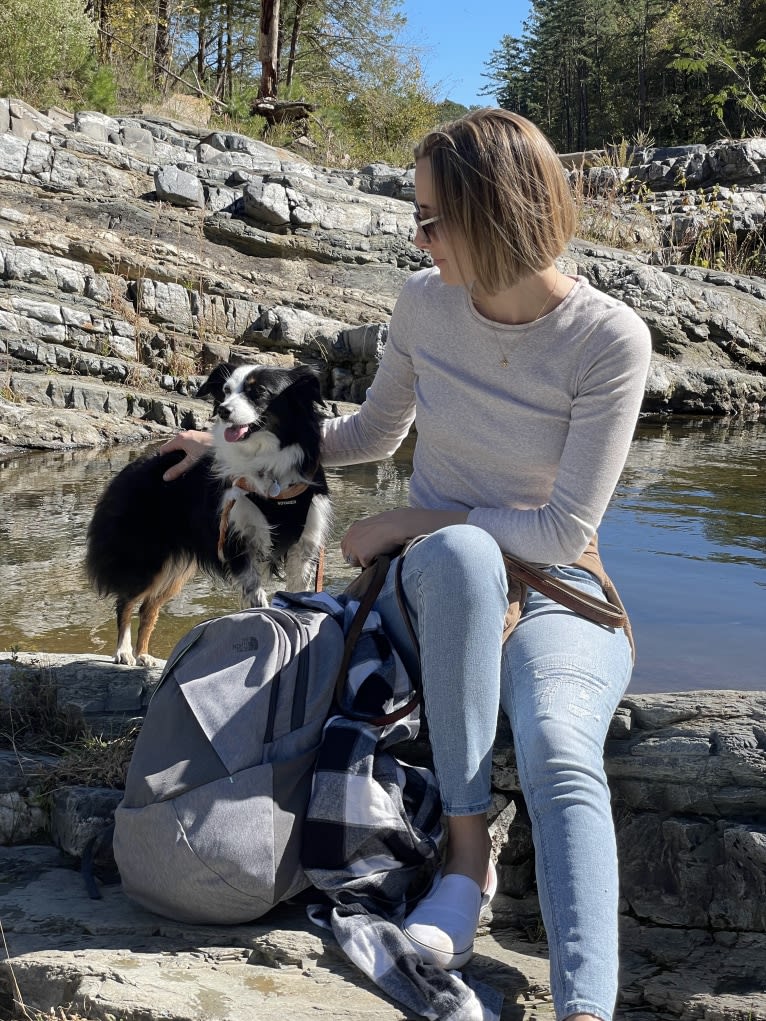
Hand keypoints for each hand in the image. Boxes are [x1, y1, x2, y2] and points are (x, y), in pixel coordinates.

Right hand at [159, 430, 213, 480]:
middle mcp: (184, 434)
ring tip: (183, 466)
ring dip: (180, 455)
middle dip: (172, 458)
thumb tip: (165, 477)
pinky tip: (192, 459)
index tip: (166, 469)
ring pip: (180, 446)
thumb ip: (178, 469)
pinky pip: (187, 444)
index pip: (164, 449)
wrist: (225, 444)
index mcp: (179, 439)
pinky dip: (187, 452)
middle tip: (174, 469)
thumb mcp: (191, 462)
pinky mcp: (198, 437)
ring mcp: (191, 434)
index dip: (163, 459)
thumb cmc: (207, 451)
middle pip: (172, 447)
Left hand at [341, 508, 467, 567]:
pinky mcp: (361, 555)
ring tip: (381, 552)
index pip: (347, 547)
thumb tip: (371, 545)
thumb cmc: (395, 524)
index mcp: (353, 528)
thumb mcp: (378, 525)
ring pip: (357, 563)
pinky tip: (383, 554)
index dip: (358, 552)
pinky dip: (375, 563)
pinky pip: (366, 566)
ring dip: (367, 561)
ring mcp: (354, 546)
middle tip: (376, 554)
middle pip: (349, 557)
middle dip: (360, 559)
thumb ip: (369, 534)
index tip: (370, 552)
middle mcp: (350, 536)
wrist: (401, 525)